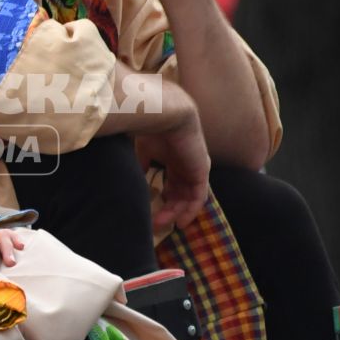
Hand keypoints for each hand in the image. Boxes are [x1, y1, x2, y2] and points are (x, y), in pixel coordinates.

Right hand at [134, 115, 209, 232]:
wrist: (166, 115)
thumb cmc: (153, 128)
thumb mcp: (144, 151)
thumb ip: (143, 166)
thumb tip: (137, 181)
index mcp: (175, 159)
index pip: (174, 184)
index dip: (165, 199)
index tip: (154, 212)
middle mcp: (187, 165)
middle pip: (181, 193)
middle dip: (168, 209)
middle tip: (155, 222)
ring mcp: (196, 169)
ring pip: (189, 198)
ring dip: (176, 213)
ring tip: (162, 225)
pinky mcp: (202, 172)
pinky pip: (198, 197)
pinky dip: (190, 211)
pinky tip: (180, 222)